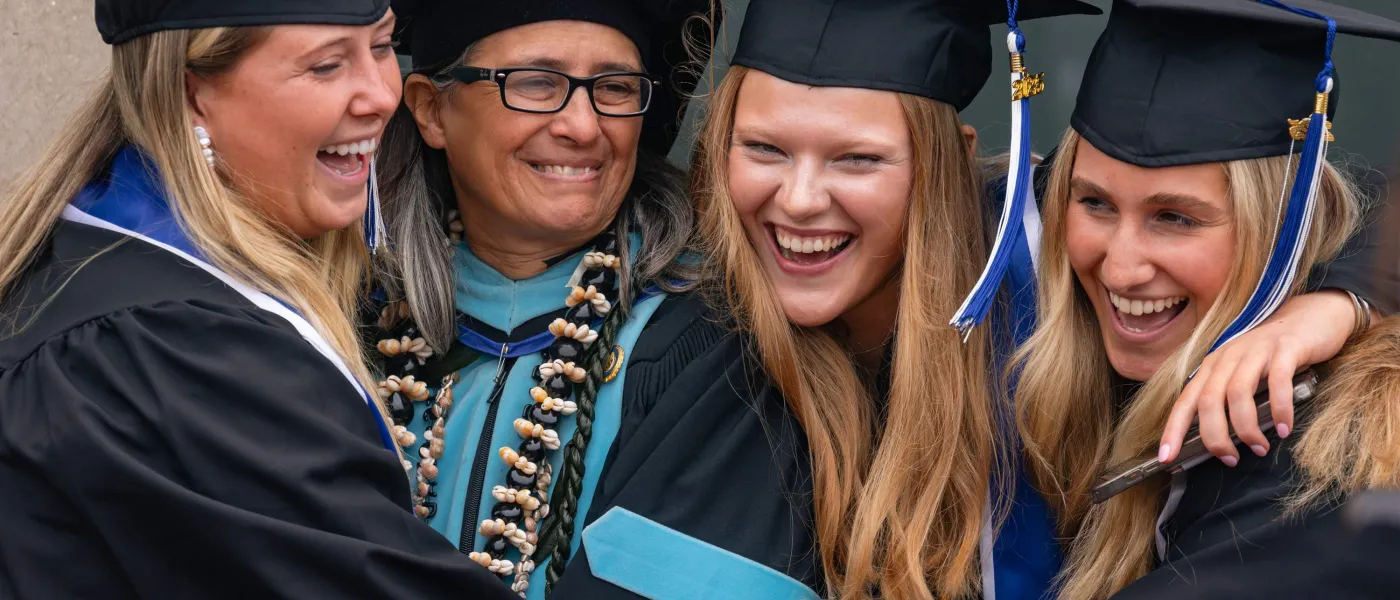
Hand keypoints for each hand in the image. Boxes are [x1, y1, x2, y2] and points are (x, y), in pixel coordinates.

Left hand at [1158, 290, 1356, 466]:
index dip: (1173, 429)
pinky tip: (1284, 428)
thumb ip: (1229, 399)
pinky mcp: (1286, 348)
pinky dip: (1280, 409)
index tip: (1166, 457)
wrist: (1313, 315)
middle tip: (1229, 459)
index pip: (1185, 400)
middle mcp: (1228, 357)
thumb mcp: (1243, 374)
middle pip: (1208, 400)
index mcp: (1213, 366)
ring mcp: (1256, 350)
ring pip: (1237, 393)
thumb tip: (1219, 440)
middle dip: (1215, 436)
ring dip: (1246, 427)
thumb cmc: (1274, 354)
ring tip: (1258, 448)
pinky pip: (1278, 382)